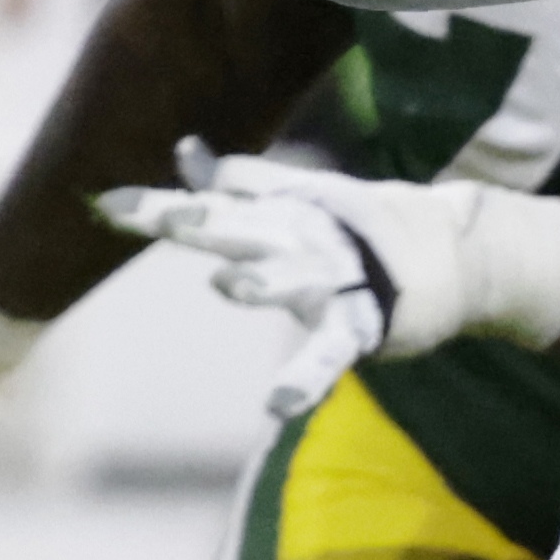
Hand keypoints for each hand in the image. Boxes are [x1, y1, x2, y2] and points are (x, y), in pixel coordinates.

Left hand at [100, 142, 471, 416]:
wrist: (455, 254)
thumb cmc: (362, 230)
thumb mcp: (299, 199)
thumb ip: (240, 182)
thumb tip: (185, 152)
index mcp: (280, 214)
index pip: (211, 206)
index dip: (158, 208)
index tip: (104, 205)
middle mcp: (302, 240)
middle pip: (245, 230)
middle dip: (206, 224)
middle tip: (167, 219)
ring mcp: (334, 281)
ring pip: (296, 280)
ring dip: (267, 282)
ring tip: (230, 285)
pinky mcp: (362, 326)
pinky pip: (330, 355)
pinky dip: (307, 380)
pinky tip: (277, 407)